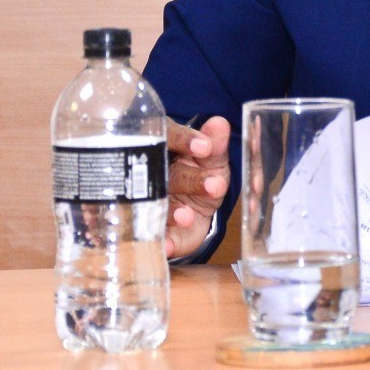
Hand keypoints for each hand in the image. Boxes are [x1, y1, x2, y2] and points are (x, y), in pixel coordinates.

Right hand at [165, 117, 229, 258]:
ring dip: (171, 212)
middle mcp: (153, 174)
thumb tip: (219, 124)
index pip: (170, 137)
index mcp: (166, 148)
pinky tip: (167, 246)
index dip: (185, 141)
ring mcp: (150, 202)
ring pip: (156, 204)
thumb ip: (216, 145)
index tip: (204, 147)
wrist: (194, 211)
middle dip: (191, 181)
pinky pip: (156, 235)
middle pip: (166, 173)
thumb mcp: (212, 160)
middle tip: (215, 186)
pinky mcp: (155, 229)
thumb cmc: (201, 176)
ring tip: (186, 217)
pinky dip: (162, 241)